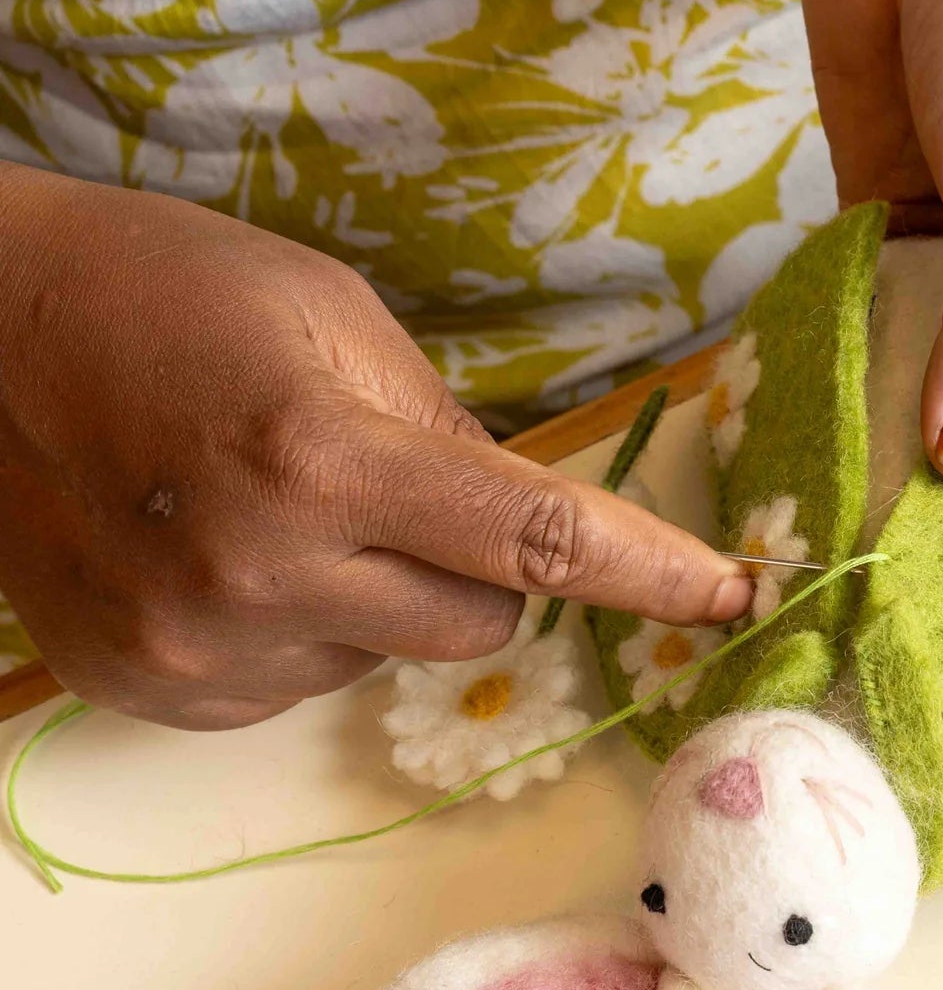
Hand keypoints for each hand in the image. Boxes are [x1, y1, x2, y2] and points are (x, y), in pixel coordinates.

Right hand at [0, 165, 751, 728]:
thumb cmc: (170, 292)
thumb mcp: (336, 318)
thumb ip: (448, 431)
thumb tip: (535, 525)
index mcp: (321, 456)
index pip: (534, 538)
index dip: (650, 573)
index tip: (733, 595)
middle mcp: (265, 577)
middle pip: (485, 624)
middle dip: (480, 568)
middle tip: (399, 493)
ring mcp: (205, 653)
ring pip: (395, 656)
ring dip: (380, 597)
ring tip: (280, 513)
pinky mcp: (162, 696)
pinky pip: (309, 683)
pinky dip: (305, 630)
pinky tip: (228, 559)